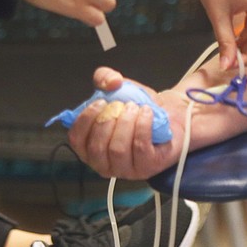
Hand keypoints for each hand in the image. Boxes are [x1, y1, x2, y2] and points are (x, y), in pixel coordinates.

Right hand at [66, 67, 185, 178]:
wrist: (170, 114)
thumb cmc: (138, 107)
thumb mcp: (118, 87)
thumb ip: (104, 77)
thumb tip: (111, 82)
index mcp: (90, 147)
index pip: (77, 140)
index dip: (86, 120)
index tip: (100, 102)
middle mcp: (105, 163)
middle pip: (97, 147)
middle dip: (110, 120)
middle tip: (124, 105)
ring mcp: (126, 169)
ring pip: (118, 150)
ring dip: (126, 122)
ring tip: (135, 108)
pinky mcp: (148, 167)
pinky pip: (140, 148)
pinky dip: (143, 125)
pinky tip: (147, 113)